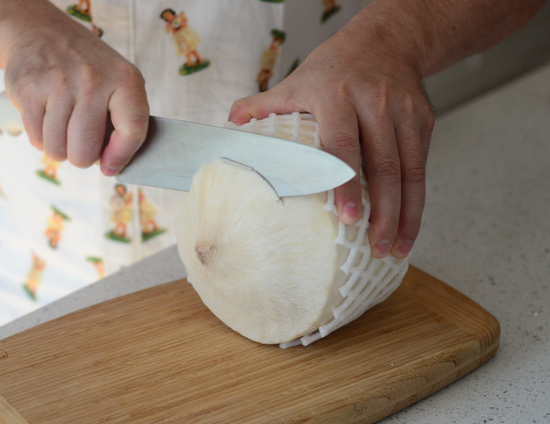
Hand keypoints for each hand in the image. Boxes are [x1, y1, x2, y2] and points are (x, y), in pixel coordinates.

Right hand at [2, 4, 147, 175]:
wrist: (41, 32)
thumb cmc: (88, 70)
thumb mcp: (117, 83)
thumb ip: (123, 122)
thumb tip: (112, 167)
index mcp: (125, 79)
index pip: (132, 129)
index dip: (120, 156)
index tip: (110, 167)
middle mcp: (93, 80)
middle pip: (85, 151)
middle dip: (81, 157)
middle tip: (80, 144)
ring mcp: (59, 83)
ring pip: (57, 150)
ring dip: (58, 149)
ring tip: (62, 128)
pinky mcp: (28, 89)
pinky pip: (36, 138)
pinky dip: (40, 138)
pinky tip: (45, 119)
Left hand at [229, 17, 433, 258]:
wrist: (387, 39)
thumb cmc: (334, 67)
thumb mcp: (296, 81)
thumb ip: (262, 105)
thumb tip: (229, 126)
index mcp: (336, 95)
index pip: (343, 145)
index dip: (347, 184)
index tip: (349, 217)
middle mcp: (375, 102)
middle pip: (384, 165)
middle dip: (384, 211)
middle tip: (377, 246)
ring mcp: (404, 112)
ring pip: (410, 171)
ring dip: (406, 214)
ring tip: (395, 248)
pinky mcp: (423, 121)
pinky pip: (421, 165)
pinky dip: (417, 199)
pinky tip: (408, 226)